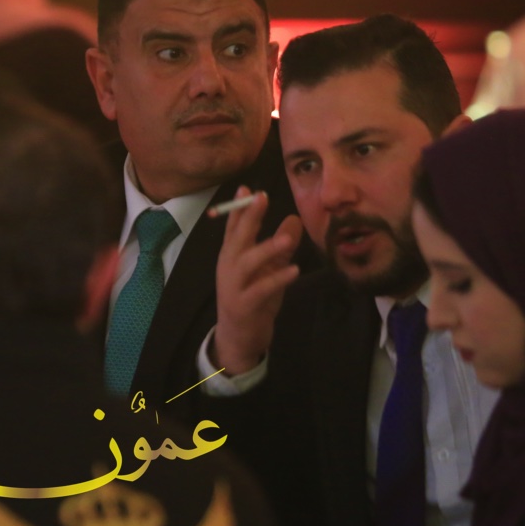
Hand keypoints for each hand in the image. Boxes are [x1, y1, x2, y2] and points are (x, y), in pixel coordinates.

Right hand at [212, 187, 301, 374]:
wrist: (239, 337)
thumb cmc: (254, 298)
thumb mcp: (269, 269)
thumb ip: (281, 246)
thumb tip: (295, 218)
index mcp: (232, 255)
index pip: (233, 226)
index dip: (240, 207)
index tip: (248, 187)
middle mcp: (228, 267)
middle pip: (238, 237)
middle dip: (249, 217)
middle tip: (262, 197)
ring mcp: (234, 286)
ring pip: (248, 263)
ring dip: (267, 248)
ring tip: (287, 239)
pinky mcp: (244, 305)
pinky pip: (261, 290)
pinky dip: (277, 279)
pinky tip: (294, 271)